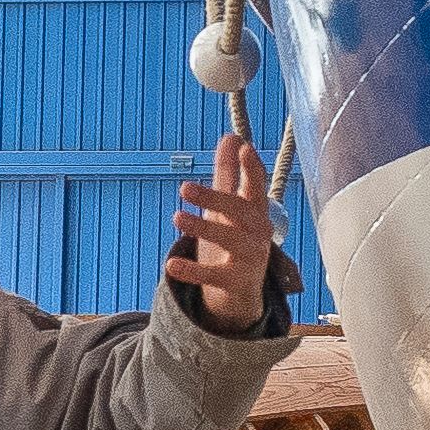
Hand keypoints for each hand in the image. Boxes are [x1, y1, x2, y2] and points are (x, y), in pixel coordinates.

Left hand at [171, 129, 288, 333]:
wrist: (242, 293)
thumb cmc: (235, 240)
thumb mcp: (229, 208)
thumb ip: (229, 174)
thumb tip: (231, 137)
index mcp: (255, 210)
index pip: (256, 186)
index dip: (252, 168)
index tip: (245, 149)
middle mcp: (258, 232)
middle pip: (240, 211)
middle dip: (215, 198)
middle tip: (184, 187)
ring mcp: (250, 258)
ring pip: (230, 240)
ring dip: (204, 228)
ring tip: (177, 217)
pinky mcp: (236, 282)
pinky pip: (214, 276)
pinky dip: (193, 271)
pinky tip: (171, 264)